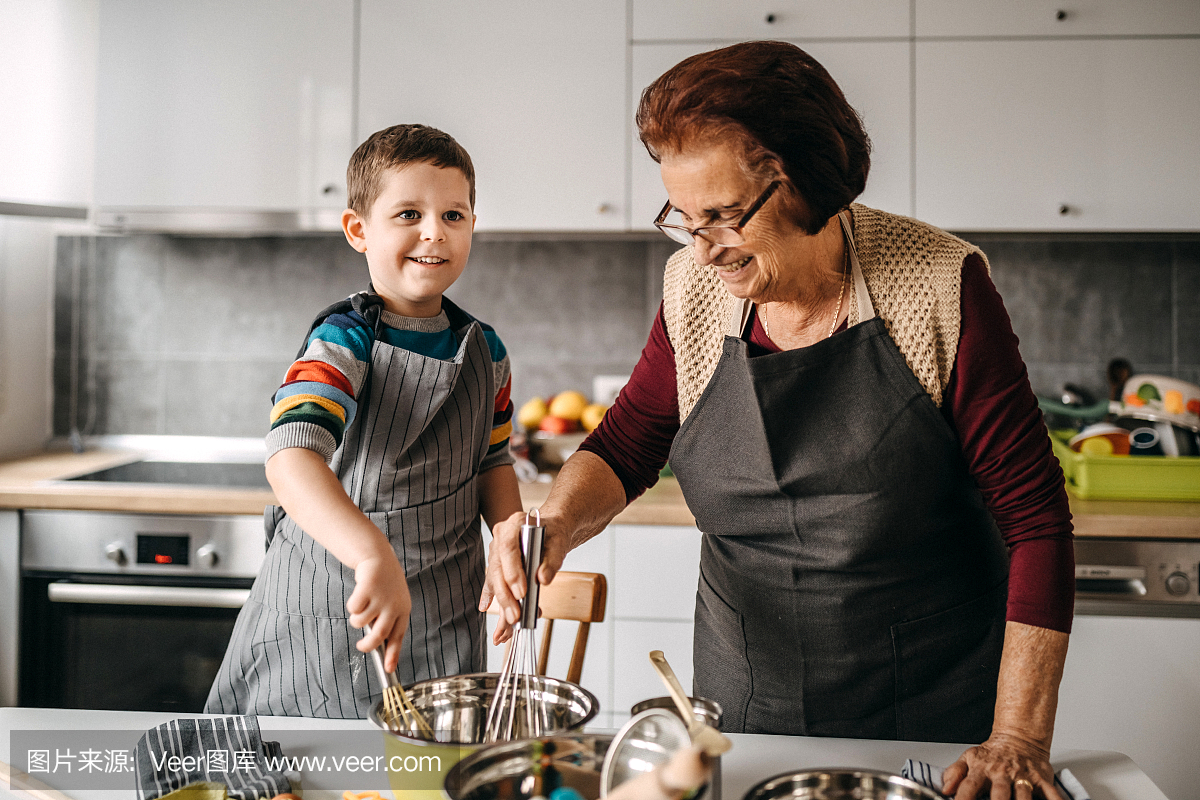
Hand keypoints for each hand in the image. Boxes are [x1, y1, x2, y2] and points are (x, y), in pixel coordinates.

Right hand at [347, 549, 410, 672]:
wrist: (379, 559)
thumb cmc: (386, 586)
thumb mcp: (393, 603)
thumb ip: (387, 622)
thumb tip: (377, 647)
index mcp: (403, 610)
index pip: (398, 637)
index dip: (393, 654)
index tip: (389, 669)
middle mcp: (394, 605)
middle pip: (379, 635)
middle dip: (367, 645)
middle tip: (361, 646)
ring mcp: (381, 597)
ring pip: (361, 622)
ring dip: (357, 619)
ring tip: (362, 608)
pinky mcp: (367, 588)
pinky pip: (353, 608)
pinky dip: (352, 605)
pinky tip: (359, 594)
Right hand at [478, 509, 572, 644]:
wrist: (552, 530)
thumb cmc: (554, 534)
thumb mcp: (559, 543)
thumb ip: (552, 560)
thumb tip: (543, 579)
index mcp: (514, 524)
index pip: (508, 548)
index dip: (512, 572)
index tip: (521, 592)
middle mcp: (500, 538)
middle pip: (498, 569)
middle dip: (506, 596)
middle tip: (515, 616)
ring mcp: (496, 552)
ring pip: (495, 581)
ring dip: (502, 605)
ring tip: (508, 627)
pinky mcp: (498, 566)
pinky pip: (494, 586)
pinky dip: (494, 602)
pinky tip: (489, 613)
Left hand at [942, 732, 1063, 799]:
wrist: (1019, 737)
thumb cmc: (993, 753)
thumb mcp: (969, 758)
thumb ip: (955, 773)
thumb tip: (945, 789)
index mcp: (982, 770)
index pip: (969, 787)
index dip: (963, 799)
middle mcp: (1002, 774)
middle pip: (999, 794)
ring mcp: (1023, 777)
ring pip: (1023, 795)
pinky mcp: (1041, 779)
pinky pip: (1051, 793)